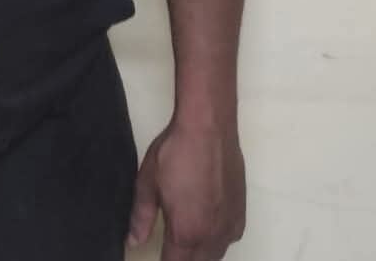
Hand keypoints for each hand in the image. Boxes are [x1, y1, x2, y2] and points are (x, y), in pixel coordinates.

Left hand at [126, 118, 245, 258]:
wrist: (209, 127)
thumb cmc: (174, 153)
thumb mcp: (147, 182)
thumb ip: (140, 218)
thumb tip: (133, 242)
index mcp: (186, 233)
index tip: (158, 254)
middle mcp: (212, 237)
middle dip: (181, 260)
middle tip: (169, 247)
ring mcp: (230, 227)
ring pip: (214, 256)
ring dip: (199, 254)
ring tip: (186, 240)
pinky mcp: (242, 214)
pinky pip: (228, 241)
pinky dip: (216, 242)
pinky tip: (206, 226)